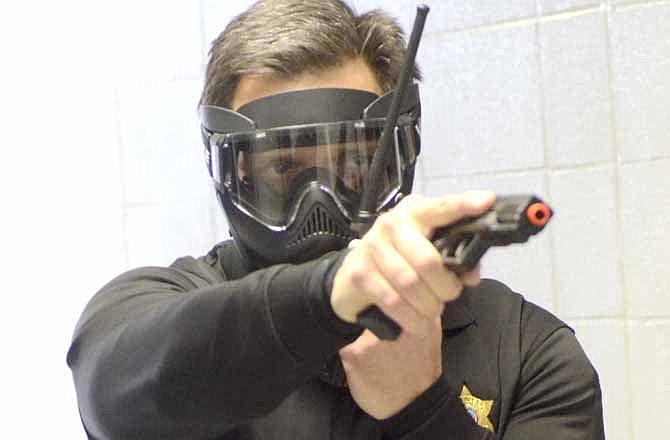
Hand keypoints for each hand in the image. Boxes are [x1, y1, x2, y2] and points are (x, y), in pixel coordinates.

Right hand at [330, 191, 493, 417]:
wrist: (352, 279)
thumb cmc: (399, 261)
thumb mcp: (427, 254)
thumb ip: (454, 260)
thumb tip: (471, 275)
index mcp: (415, 212)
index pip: (440, 207)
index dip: (462, 206)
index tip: (486, 201)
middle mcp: (391, 223)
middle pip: (427, 261)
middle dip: (446, 287)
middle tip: (449, 296)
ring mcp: (372, 247)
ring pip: (411, 285)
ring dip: (429, 306)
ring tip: (431, 310)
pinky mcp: (359, 273)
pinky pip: (394, 302)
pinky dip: (411, 319)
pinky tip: (417, 322)